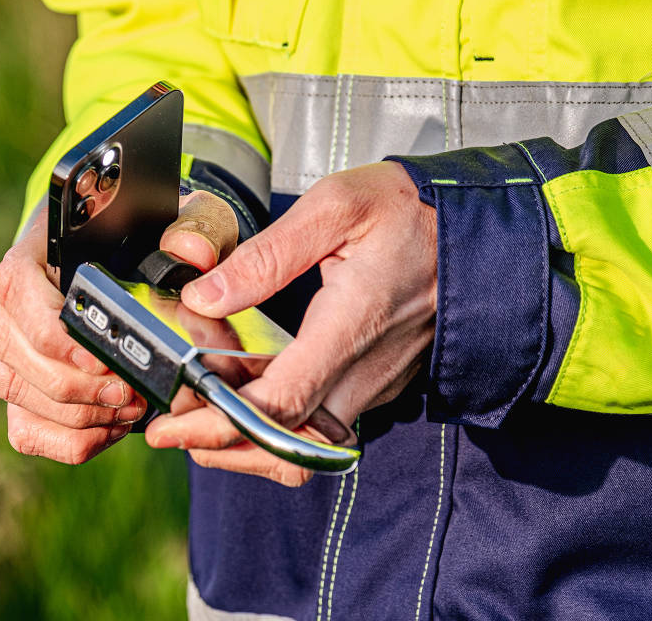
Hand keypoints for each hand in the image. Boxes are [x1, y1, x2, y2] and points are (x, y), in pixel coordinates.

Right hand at [0, 191, 236, 462]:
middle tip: (133, 391)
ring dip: (86, 416)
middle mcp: (7, 306)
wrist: (128, 268)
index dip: (57, 334)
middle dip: (85, 387)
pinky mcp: (18, 392)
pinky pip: (29, 433)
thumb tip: (192, 253)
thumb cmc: (146, 244)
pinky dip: (75, 440)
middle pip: (23, 359)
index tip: (103, 358)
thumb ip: (193, 231)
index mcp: (33, 253)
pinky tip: (112, 425)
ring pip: (25, 400)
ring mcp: (7, 354)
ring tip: (131, 407)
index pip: (17, 291)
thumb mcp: (180, 223)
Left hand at [145, 162, 436, 485]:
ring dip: (244, 425)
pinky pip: (318, 418)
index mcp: (352, 327)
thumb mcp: (336, 207)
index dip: (218, 423)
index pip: (280, 406)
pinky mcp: (375, 382)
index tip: (171, 424)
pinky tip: (241, 371)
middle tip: (174, 406)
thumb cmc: (414, 212)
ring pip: (300, 439)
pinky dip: (273, 410)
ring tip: (202, 382)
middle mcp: (366, 371)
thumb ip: (266, 254)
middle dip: (219, 437)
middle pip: (284, 444)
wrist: (480, 230)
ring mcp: (374, 384)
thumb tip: (205, 294)